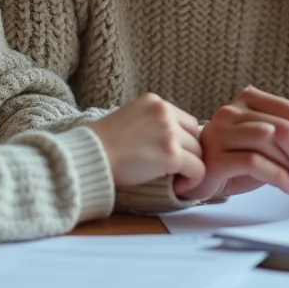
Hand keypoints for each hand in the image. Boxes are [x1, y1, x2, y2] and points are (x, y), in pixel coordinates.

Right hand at [88, 94, 204, 187]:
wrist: (89, 157)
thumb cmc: (102, 145)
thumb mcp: (129, 119)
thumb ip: (152, 123)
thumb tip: (175, 140)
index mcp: (154, 101)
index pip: (185, 121)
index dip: (182, 141)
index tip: (169, 156)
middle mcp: (164, 111)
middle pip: (195, 135)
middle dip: (188, 153)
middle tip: (173, 169)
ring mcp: (169, 132)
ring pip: (198, 153)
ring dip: (189, 168)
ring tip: (174, 179)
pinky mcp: (171, 154)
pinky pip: (198, 169)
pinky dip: (192, 181)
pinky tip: (178, 186)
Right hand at [174, 85, 288, 200]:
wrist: (194, 176)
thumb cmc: (234, 160)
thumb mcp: (265, 145)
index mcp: (251, 100)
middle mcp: (234, 110)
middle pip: (286, 126)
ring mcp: (221, 131)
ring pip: (271, 139)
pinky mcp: (214, 156)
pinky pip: (254, 162)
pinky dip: (277, 176)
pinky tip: (286, 187)